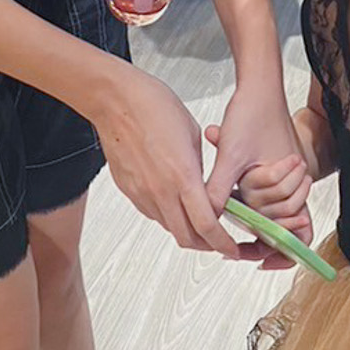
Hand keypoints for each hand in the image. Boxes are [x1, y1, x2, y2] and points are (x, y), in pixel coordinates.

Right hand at [92, 64, 243, 256]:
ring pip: (169, 228)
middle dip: (208, 245)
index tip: (234, 249)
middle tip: (222, 243)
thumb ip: (200, 169)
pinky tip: (177, 203)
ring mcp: (141, 193)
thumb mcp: (193, 134)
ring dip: (188, 231)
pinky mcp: (129, 190)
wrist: (115, 100)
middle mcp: (160, 192)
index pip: (207, 226)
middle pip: (187, 238)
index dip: (224, 244)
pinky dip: (170, 217)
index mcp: (182, 177)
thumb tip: (204, 189)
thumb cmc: (155, 107)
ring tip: (201, 223)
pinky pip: (153, 213)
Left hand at [203, 82, 313, 267]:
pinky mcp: (274, 170)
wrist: (259, 85)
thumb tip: (204, 218)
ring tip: (230, 207)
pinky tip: (229, 193)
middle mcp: (293, 186)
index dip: (285, 254)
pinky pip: (263, 195)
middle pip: (281, 228)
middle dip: (259, 233)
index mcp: (292, 186)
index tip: (261, 261)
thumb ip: (218, 188)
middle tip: (234, 237)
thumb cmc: (252, 115)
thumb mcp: (231, 154)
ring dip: (251, 214)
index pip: (301, 235)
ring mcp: (285, 179)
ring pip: (270, 213)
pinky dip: (248, 199)